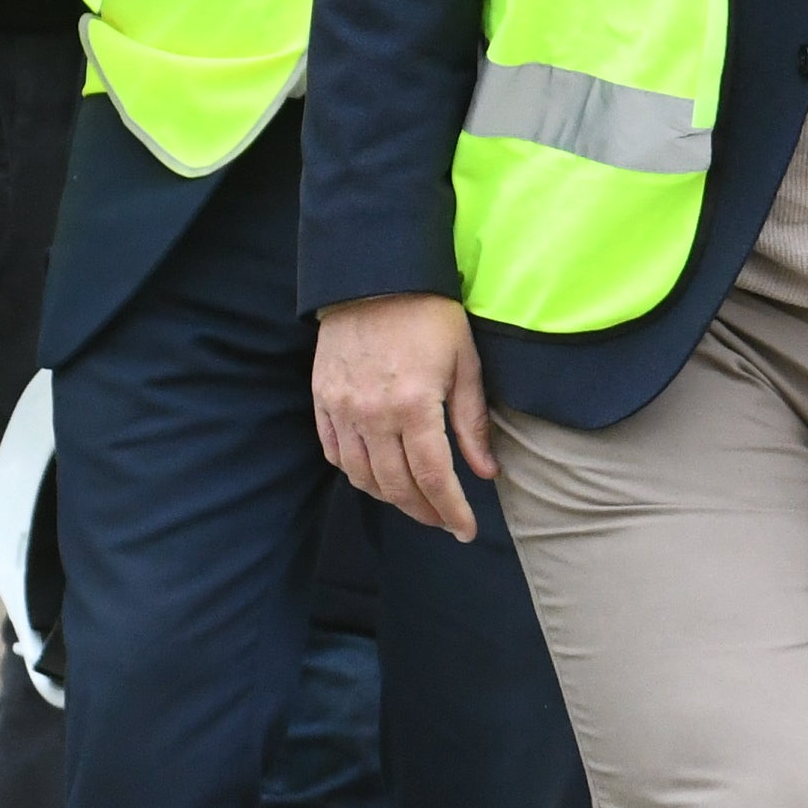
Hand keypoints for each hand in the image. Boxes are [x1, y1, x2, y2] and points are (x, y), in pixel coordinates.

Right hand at [313, 294, 492, 541]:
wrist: (374, 277)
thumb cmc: (428, 316)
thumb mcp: (464, 364)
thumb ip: (471, 423)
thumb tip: (484, 472)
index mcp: (415, 405)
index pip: (433, 477)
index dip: (451, 511)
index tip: (465, 530)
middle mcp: (373, 414)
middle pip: (396, 485)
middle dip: (424, 511)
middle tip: (443, 520)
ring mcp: (343, 408)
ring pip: (362, 476)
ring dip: (390, 497)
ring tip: (414, 500)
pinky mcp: (323, 399)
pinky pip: (334, 452)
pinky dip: (355, 472)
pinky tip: (375, 474)